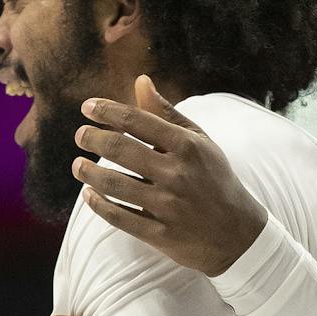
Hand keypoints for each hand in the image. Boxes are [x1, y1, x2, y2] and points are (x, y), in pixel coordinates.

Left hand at [72, 74, 268, 276]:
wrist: (238, 235)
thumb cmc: (215, 180)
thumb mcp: (199, 142)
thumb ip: (167, 113)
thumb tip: (140, 81)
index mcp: (187, 147)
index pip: (136, 121)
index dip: (106, 111)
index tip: (87, 108)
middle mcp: (176, 174)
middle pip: (119, 149)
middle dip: (91, 139)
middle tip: (80, 136)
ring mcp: (167, 206)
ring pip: (113, 184)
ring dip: (88, 172)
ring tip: (78, 165)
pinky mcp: (160, 234)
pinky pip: (118, 217)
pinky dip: (98, 204)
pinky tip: (89, 194)